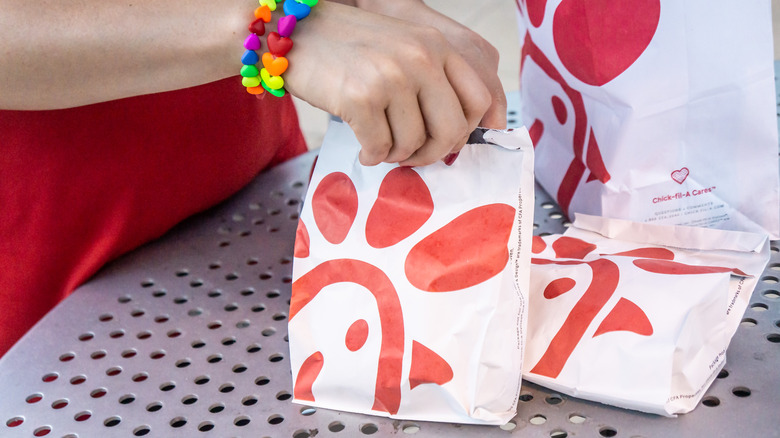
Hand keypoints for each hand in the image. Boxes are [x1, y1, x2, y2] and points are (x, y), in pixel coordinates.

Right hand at [284, 2, 491, 166]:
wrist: (295, 33)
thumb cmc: (349, 49)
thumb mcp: (403, 49)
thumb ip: (432, 82)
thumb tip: (455, 137)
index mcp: (436, 46)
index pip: (480, 99)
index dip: (467, 131)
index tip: (446, 143)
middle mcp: (420, 58)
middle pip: (452, 130)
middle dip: (432, 153)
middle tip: (412, 156)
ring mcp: (391, 77)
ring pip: (412, 144)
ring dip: (395, 154)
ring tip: (379, 143)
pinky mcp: (360, 97)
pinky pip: (380, 148)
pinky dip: (371, 155)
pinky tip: (362, 147)